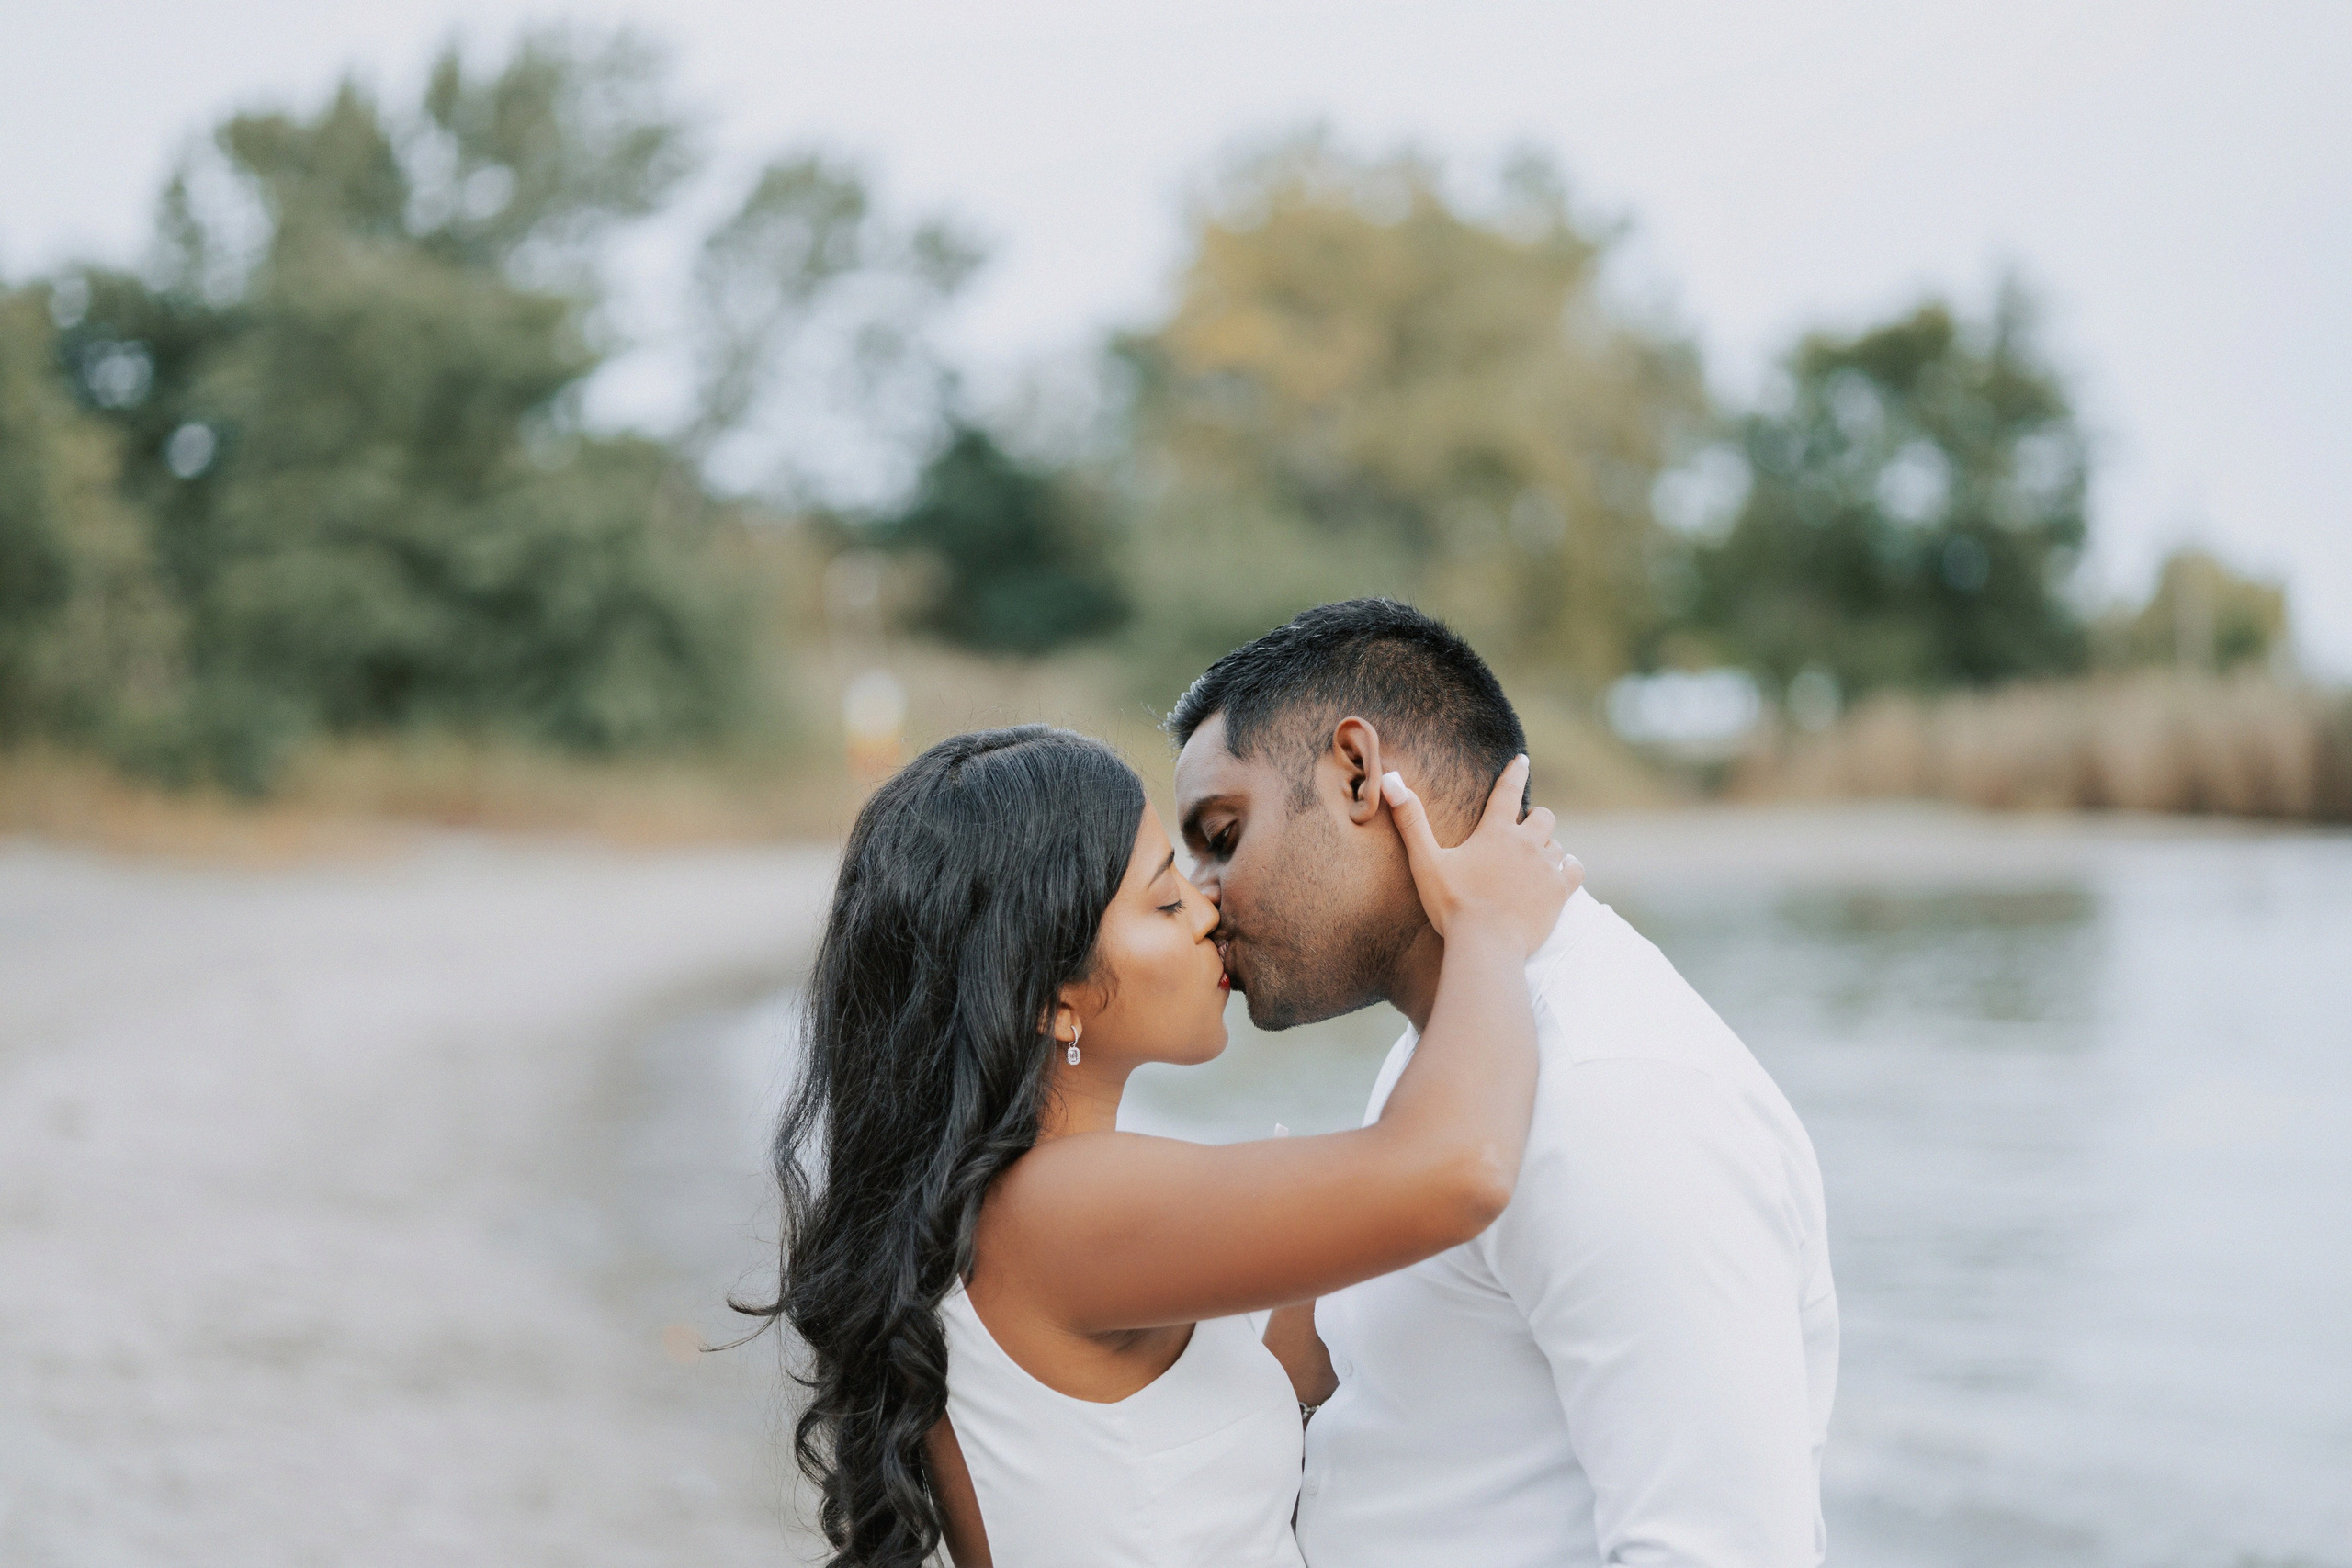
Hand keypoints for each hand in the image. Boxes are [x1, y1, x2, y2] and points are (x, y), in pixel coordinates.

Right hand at [1383, 756, 1578, 955]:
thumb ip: (1410, 820)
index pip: (1508, 791)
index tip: (1522, 760)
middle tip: (1522, 832)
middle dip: (1535, 819)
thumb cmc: (1452, 904)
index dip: (1515, 772)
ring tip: (1533, 860)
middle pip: (1543, 817)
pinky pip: (1575, 869)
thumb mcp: (1425, 861)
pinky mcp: (1560, 891)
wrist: (1486, 945)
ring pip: (1557, 845)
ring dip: (1547, 848)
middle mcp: (1526, 843)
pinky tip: (1562, 871)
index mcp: (1495, 832)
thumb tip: (1391, 779)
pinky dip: (1569, 867)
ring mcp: (1546, 867)